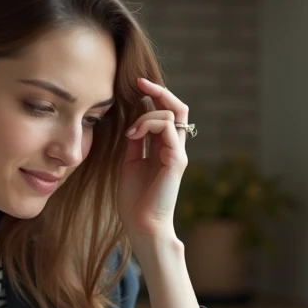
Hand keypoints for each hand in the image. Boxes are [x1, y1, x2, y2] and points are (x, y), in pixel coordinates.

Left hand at [116, 77, 190, 243]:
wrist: (142, 225)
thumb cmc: (135, 200)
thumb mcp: (129, 163)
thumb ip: (134, 143)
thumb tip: (129, 122)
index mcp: (164, 149)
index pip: (167, 114)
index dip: (154, 97)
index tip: (136, 85)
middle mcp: (175, 148)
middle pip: (178, 108)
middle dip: (159, 91)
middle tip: (140, 83)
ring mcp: (178, 154)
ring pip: (172, 115)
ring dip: (146, 116)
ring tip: (129, 132)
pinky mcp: (177, 161)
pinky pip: (168, 130)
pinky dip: (148, 125)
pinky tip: (132, 136)